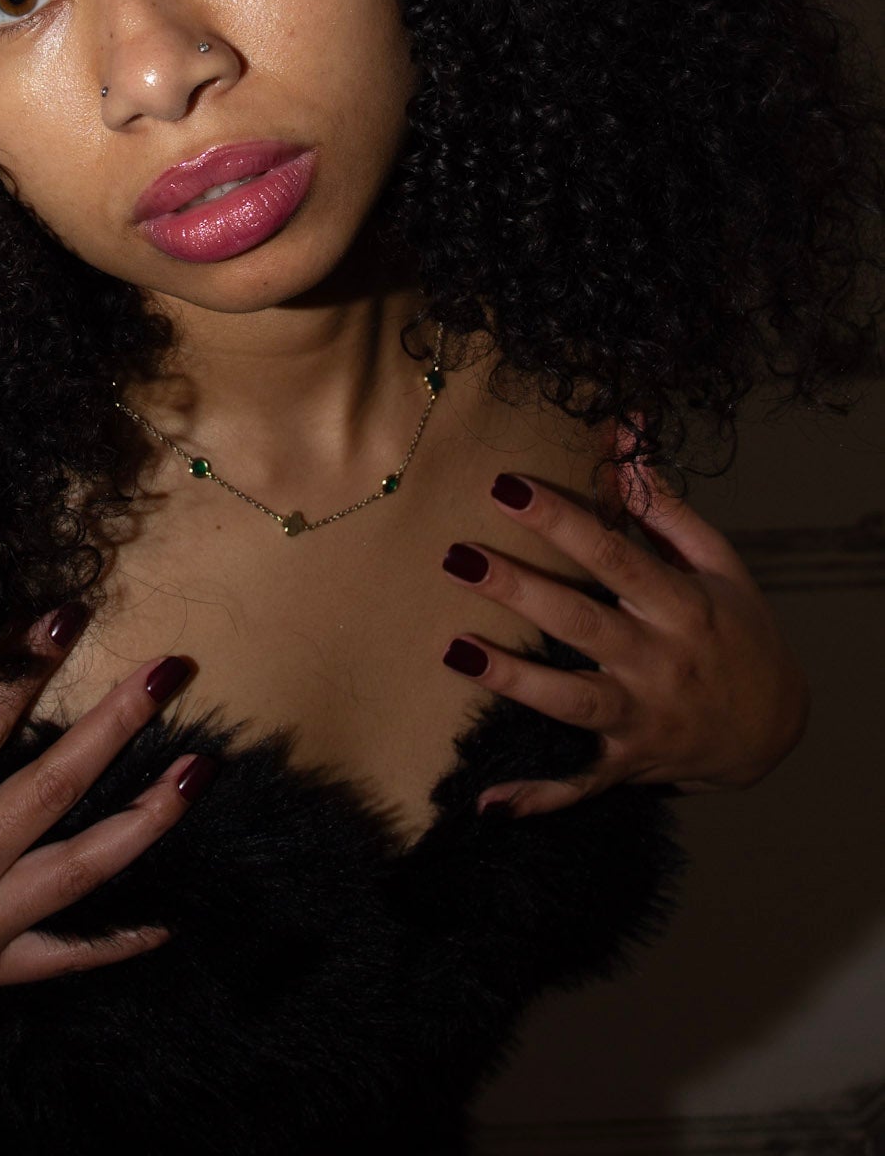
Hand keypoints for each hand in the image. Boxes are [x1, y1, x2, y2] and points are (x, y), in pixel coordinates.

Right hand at [0, 613, 212, 1071]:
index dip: (21, 671)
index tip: (65, 616)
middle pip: (54, 792)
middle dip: (118, 726)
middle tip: (171, 670)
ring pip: (81, 872)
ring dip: (147, 820)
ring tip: (201, 771)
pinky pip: (63, 961)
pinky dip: (116, 944)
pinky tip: (168, 924)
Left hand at [440, 460, 810, 817]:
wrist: (778, 728)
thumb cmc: (739, 630)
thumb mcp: (718, 564)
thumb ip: (664, 504)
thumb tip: (625, 431)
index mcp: (682, 606)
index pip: (615, 556)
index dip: (561, 520)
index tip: (507, 487)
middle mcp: (661, 663)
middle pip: (582, 623)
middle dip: (520, 590)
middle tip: (459, 556)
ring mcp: (643, 719)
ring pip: (573, 702)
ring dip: (514, 680)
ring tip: (455, 651)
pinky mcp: (628, 764)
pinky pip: (579, 784)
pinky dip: (538, 798)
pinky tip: (488, 803)